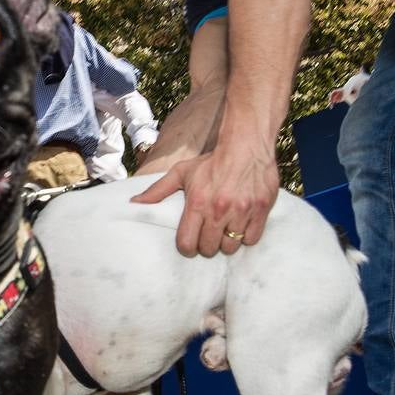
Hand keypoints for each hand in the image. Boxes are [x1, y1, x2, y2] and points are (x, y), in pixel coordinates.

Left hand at [132, 141, 278, 257]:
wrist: (246, 145)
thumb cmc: (212, 161)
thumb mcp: (181, 173)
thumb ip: (157, 191)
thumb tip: (134, 203)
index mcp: (197, 203)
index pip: (187, 244)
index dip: (187, 247)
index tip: (189, 243)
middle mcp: (219, 210)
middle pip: (209, 249)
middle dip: (206, 245)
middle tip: (208, 234)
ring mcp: (242, 212)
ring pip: (230, 247)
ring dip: (226, 242)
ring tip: (224, 229)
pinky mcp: (261, 211)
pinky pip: (251, 239)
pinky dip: (245, 236)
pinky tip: (240, 224)